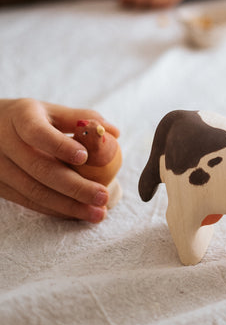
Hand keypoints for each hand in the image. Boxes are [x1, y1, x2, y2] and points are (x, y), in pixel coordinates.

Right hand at [0, 99, 118, 220]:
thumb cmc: (28, 119)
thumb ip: (80, 119)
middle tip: (102, 196)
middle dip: (74, 186)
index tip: (84, 157)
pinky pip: (29, 202)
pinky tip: (77, 213)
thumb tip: (114, 132)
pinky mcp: (0, 187)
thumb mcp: (49, 111)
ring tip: (97, 213)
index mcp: (21, 117)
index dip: (59, 145)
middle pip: (39, 168)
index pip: (36, 132)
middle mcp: (4, 142)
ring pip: (34, 191)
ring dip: (68, 205)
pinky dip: (55, 209)